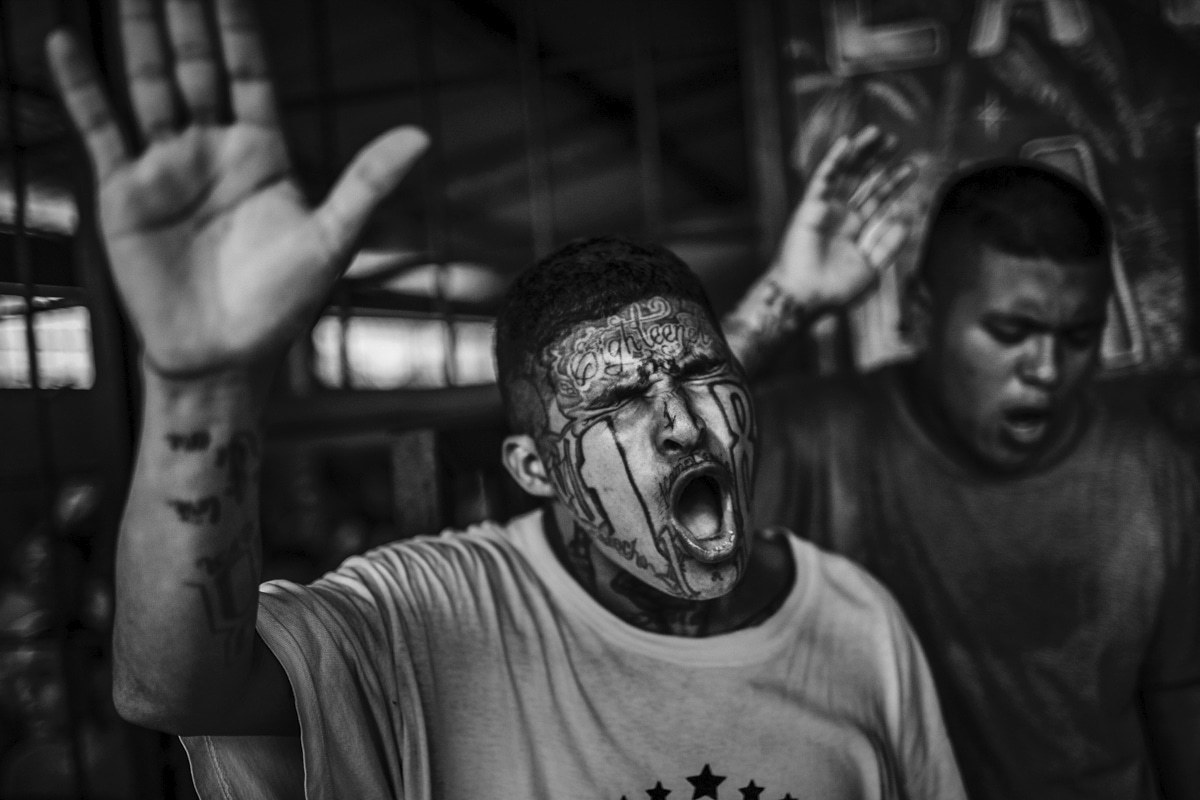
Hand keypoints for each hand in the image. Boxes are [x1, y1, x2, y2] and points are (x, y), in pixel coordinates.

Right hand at [46, 0, 426, 379]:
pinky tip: (66, 42)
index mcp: (264, 152)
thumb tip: (422, 135)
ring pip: (149, 84)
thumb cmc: (284, 304)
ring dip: (139, 36)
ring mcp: (168, 167)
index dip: (238, 27)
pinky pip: (100, 128)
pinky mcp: (125, 192)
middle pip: (195, 66)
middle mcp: (214, 149)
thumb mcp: (332, 239)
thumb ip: (368, 182)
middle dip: (185, 17)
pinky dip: (82, 88)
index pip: (249, 72)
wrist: (225, 356)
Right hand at [771, 126, 915, 311]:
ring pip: (845, 174)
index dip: (895, 183)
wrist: (808, 299)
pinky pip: (823, 179)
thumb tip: (907, 217)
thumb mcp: (873, 268)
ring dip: (860, 153)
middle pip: (863, 181)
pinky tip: (847, 143)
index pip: (879, 200)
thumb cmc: (836, 291)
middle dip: (880, 161)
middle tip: (897, 141)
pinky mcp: (810, 207)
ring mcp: (826, 210)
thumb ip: (890, 244)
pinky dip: (834, 161)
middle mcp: (841, 217)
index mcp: (856, 231)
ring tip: (878, 133)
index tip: (913, 167)